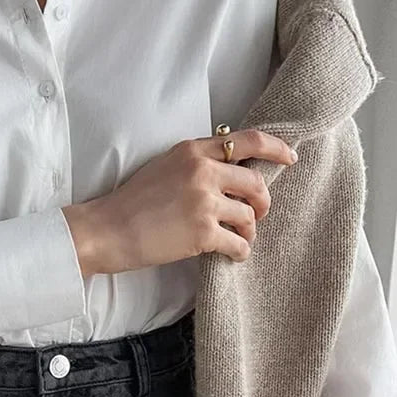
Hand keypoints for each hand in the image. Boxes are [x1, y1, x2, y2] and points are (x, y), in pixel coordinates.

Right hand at [62, 129, 296, 277]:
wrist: (106, 230)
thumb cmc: (131, 202)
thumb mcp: (163, 167)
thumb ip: (195, 163)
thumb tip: (230, 173)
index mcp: (193, 151)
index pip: (248, 141)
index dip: (276, 148)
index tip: (291, 157)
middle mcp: (202, 171)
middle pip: (256, 184)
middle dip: (262, 204)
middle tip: (256, 215)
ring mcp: (204, 202)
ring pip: (249, 216)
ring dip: (248, 231)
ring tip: (236, 238)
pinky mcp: (202, 232)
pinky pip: (240, 243)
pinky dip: (240, 252)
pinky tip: (233, 254)